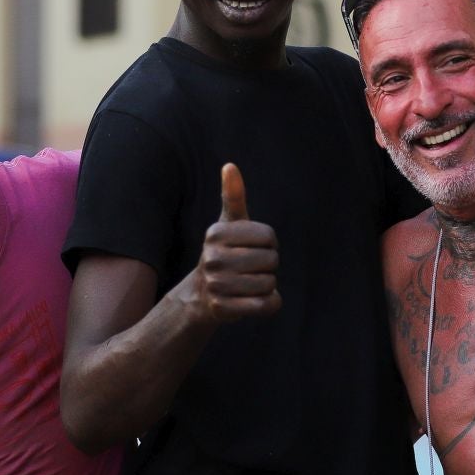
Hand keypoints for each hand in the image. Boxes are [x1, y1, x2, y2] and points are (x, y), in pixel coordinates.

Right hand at [184, 164, 279, 325]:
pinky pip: (265, 305)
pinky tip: (256, 300)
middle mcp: (212, 258)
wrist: (202, 295)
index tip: (253, 248)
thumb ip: (233, 196)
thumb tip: (230, 166)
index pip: (269, 236)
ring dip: (267, 285)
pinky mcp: (223, 309)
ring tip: (248, 284)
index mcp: (216, 234)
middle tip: (250, 269)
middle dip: (269, 266)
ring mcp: (216, 285)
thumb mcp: (228, 224)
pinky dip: (269, 303)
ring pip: (270, 284)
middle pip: (272, 260)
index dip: (269, 244)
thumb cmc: (224, 253)